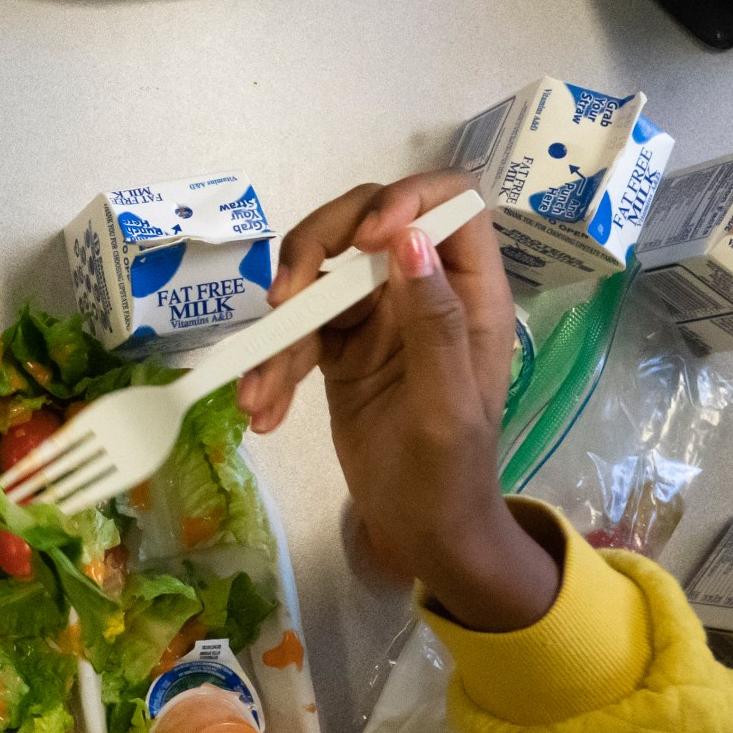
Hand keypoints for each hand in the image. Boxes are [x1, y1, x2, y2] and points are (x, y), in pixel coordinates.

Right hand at [233, 171, 558, 630]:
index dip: (407, 199)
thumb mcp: (446, 406)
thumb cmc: (450, 476)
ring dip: (282, 324)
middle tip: (285, 298)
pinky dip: (274, 365)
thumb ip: (434, 322)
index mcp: (470, 293)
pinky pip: (298, 330)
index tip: (363, 241)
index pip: (451, 203)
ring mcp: (378, 315)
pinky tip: (263, 410)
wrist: (422, 534)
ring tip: (262, 390)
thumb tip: (408, 241)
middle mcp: (424, 289)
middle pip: (367, 219)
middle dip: (316, 248)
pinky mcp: (339, 345)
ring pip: (320, 272)